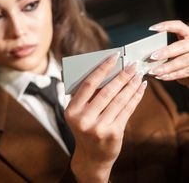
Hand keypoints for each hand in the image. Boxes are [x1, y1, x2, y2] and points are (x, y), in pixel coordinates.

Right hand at [64, 53, 146, 182]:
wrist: (91, 156)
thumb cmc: (85, 128)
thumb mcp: (80, 112)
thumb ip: (90, 95)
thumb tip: (109, 72)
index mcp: (72, 110)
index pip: (88, 84)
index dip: (103, 68)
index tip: (114, 56)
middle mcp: (84, 119)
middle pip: (107, 91)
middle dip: (122, 75)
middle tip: (133, 65)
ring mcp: (99, 128)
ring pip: (119, 100)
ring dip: (131, 85)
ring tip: (139, 74)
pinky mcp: (114, 134)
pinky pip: (127, 110)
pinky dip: (135, 97)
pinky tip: (140, 88)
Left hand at [148, 20, 188, 85]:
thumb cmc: (182, 51)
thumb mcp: (179, 43)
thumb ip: (167, 43)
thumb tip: (145, 49)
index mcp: (188, 34)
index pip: (179, 26)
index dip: (166, 25)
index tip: (151, 28)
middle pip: (180, 47)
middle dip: (166, 52)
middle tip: (152, 56)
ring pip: (181, 62)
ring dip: (166, 67)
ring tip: (153, 71)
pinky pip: (183, 72)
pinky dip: (171, 75)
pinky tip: (160, 76)